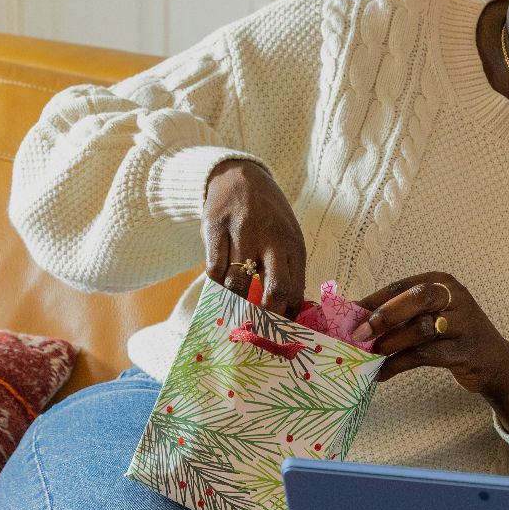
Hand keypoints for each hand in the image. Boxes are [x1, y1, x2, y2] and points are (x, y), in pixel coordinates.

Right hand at [203, 159, 305, 316]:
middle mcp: (271, 238)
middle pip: (274, 289)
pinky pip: (213, 269)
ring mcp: (242, 232)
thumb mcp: (288, 238)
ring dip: (234, 303)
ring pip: (238, 283)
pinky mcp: (215, 228)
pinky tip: (218, 289)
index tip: (278, 332)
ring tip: (233, 313)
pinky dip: (215, 285)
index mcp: (294, 245)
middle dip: (266, 317)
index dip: (287, 317)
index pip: (295, 290)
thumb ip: (289, 271)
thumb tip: (290, 313)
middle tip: (256, 330)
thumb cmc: (268, 217)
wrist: (240, 176)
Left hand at [358, 273, 508, 432]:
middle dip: (384, 315)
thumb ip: (402, 315)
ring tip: (371, 356)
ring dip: (391, 343)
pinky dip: (399, 364)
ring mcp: (464, 323)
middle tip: (359, 334)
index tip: (349, 315)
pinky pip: (425, 355)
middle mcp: (456, 297)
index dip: (373, 300)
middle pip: (418, 297)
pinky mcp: (466, 351)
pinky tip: (383, 373)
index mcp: (443, 282)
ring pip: (422, 327)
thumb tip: (355, 320)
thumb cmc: (456, 337)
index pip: (402, 285)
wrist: (496, 364)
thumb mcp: (433, 317)